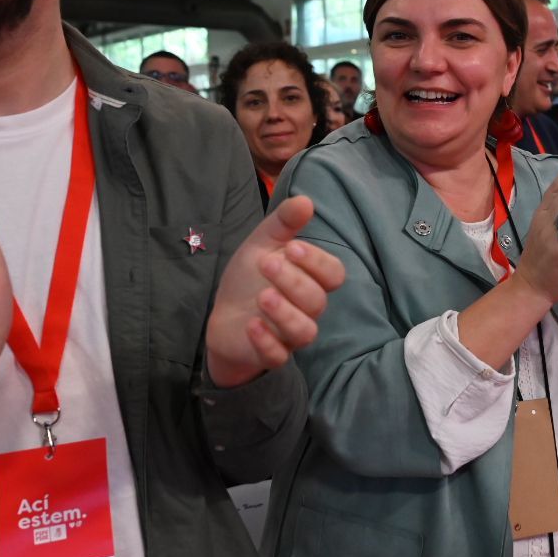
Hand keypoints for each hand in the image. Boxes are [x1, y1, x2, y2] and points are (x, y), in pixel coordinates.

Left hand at [205, 195, 345, 386]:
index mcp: (311, 280)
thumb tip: (306, 200)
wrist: (224, 317)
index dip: (317, 262)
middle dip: (293, 281)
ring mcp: (290, 334)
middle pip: (317, 300)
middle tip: (266, 265)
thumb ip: (284, 223)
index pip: (333, 274)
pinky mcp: (270, 354)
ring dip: (285, 313)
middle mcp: (307, 309)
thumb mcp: (263, 244)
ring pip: (305, 331)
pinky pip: (278, 356)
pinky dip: (266, 341)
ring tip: (262, 297)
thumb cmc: (250, 279)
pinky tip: (251, 325)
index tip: (291, 248)